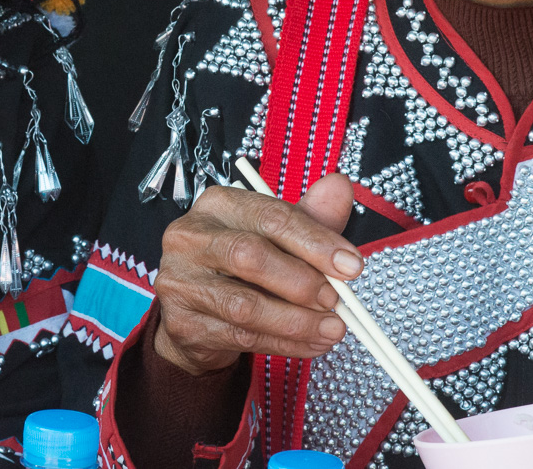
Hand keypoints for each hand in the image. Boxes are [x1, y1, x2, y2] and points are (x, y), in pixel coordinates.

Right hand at [153, 174, 359, 375]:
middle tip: (335, 299)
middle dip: (302, 281)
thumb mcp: (276, 236)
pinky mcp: (182, 323)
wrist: (197, 309)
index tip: (351, 265)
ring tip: (332, 328)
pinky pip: (241, 336)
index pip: (270, 216)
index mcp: (218, 205)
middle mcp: (190, 237)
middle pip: (250, 256)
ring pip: (245, 305)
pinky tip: (310, 343)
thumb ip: (309, 217)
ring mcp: (181, 281)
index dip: (315, 241)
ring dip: (298, 321)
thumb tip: (340, 187)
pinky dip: (284, 343)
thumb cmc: (242, 265)